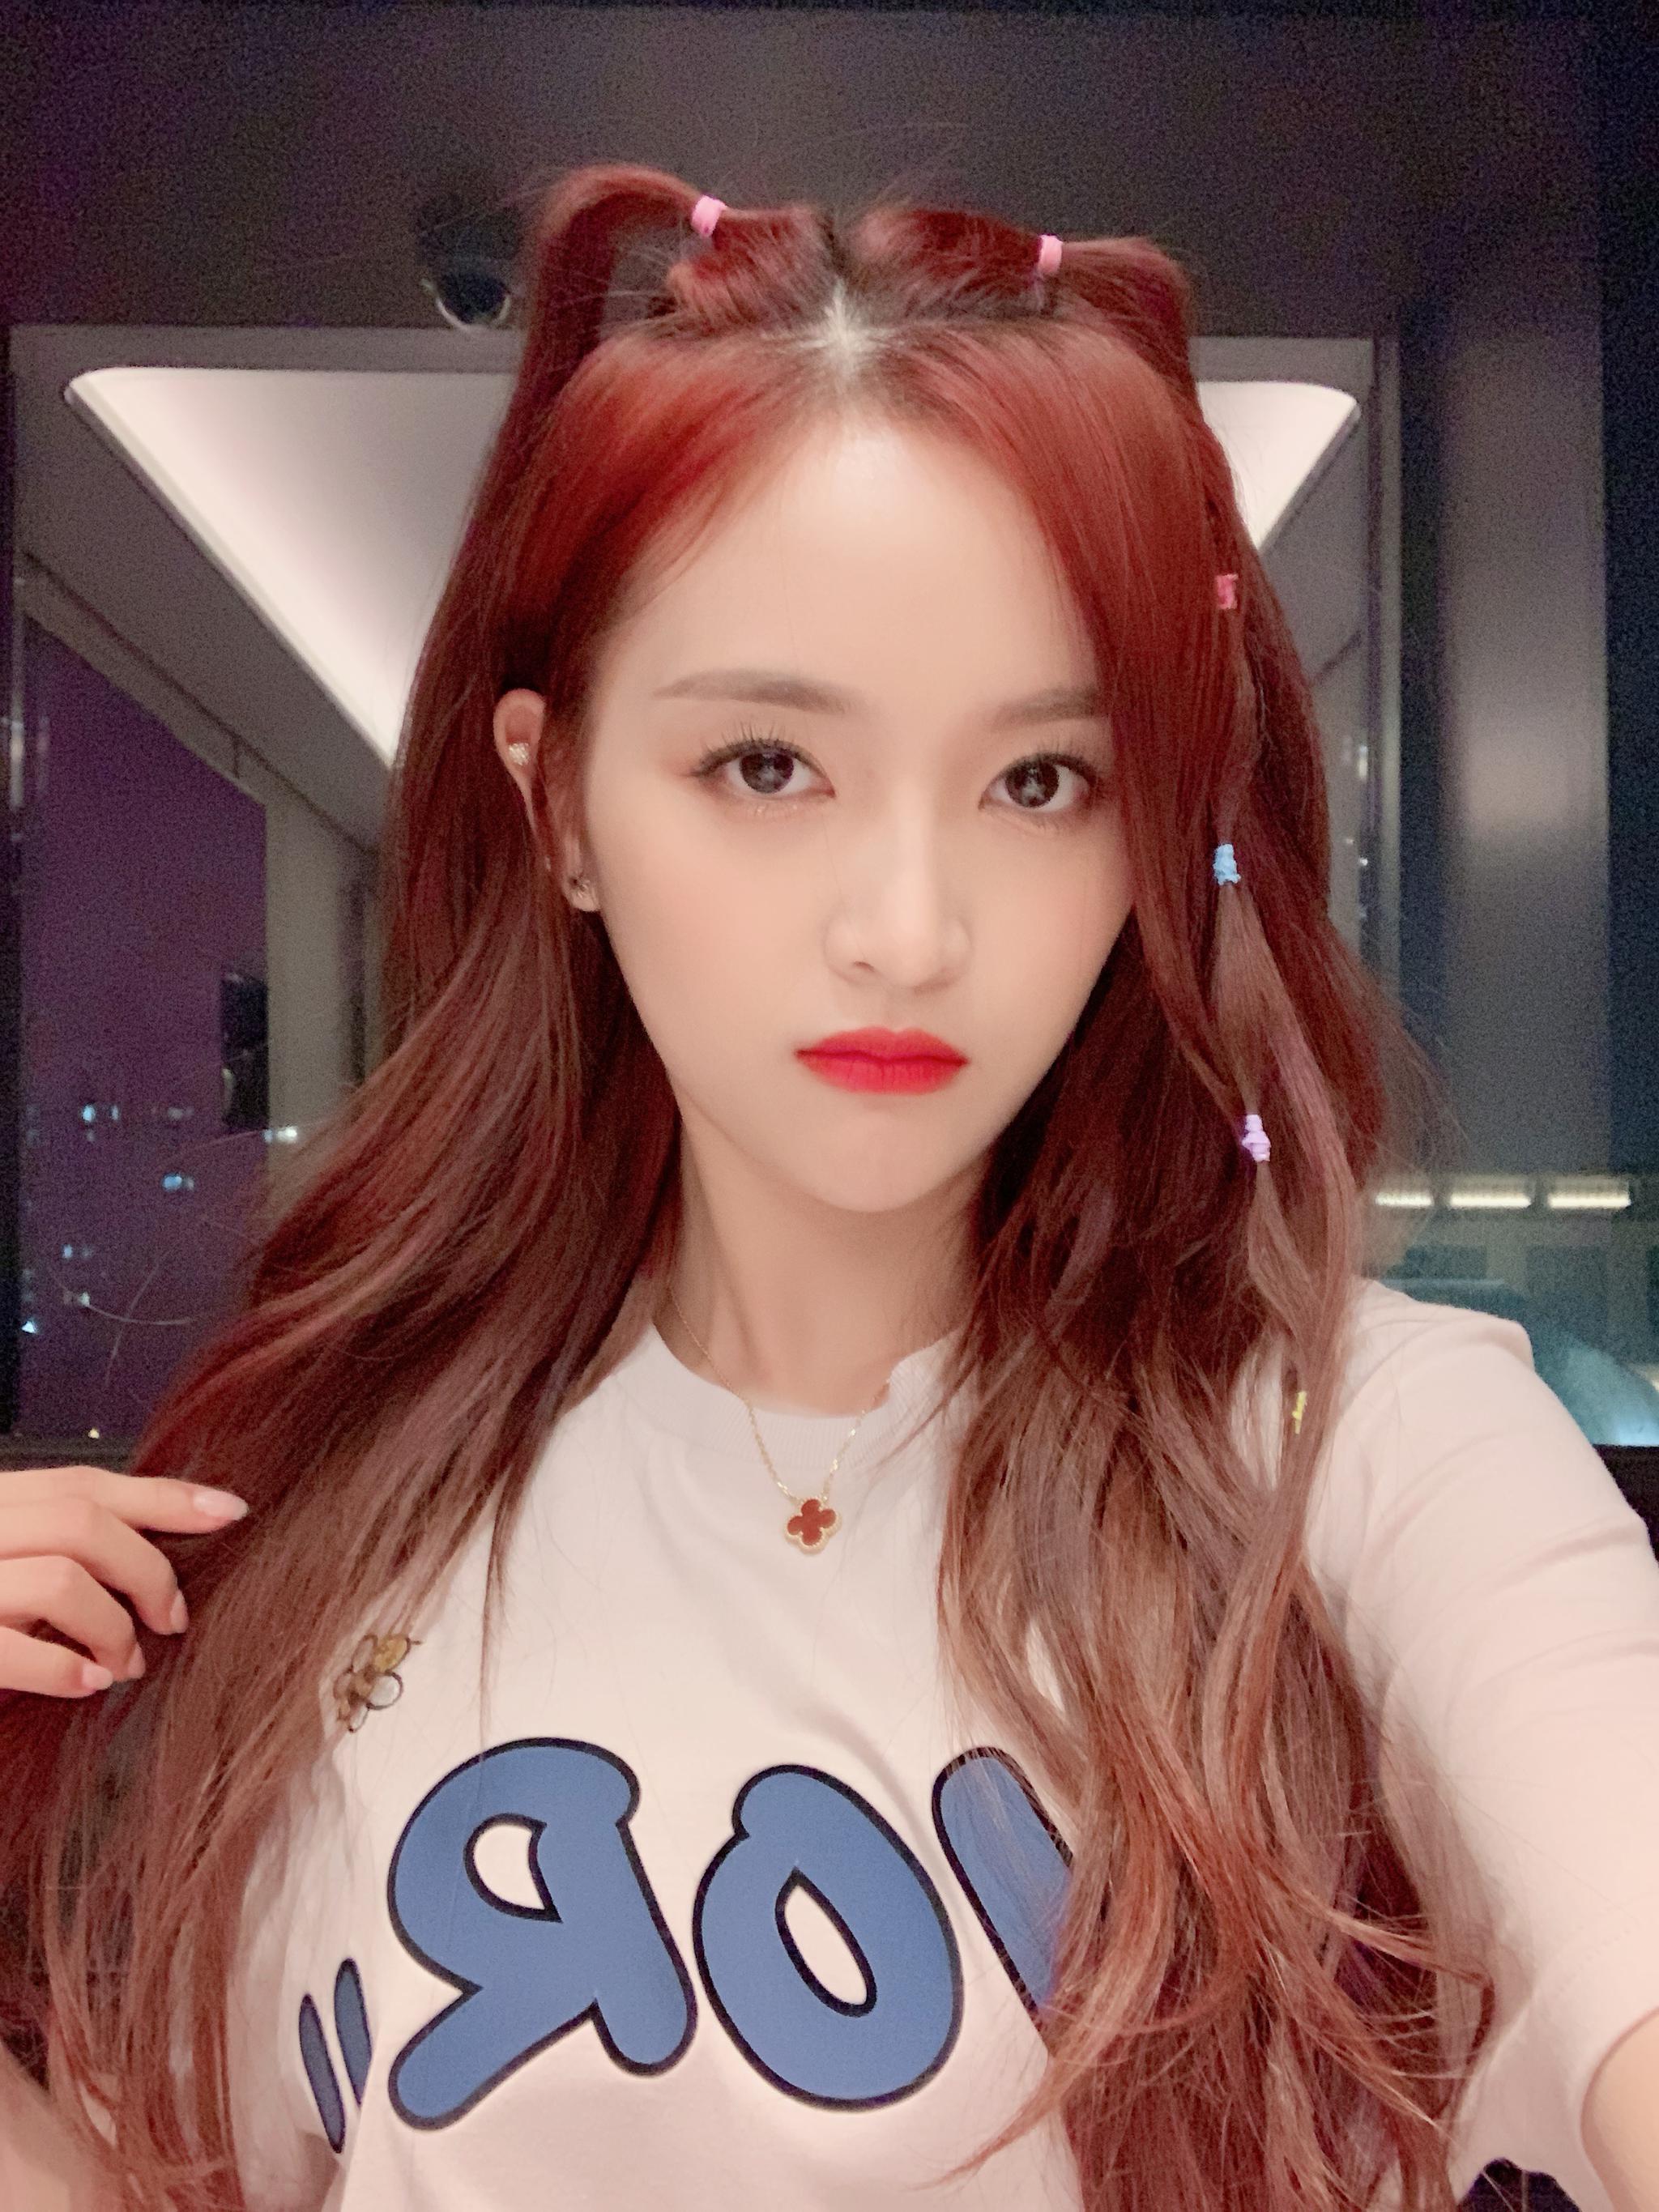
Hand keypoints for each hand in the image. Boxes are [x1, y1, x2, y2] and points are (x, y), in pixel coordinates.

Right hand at [0, 1467, 249, 1698]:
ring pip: (61, 1581)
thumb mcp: (12, 1557)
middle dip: (147, 1572)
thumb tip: (159, 1547)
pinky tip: (90, 1683)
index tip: (229, 1511)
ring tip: (127, 1666)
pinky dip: (63, 1669)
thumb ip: (59, 1545)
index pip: (84, 1484)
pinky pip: (14, 1650)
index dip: (164, 1497)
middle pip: (82, 1524)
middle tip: (173, 1620)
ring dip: (113, 1629)